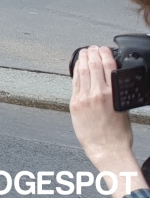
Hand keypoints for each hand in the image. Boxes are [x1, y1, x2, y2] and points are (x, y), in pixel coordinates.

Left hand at [70, 46, 147, 197]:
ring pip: (80, 72)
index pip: (107, 66)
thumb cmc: (118, 134)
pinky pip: (74, 84)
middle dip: (92, 53)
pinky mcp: (74, 105)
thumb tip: (110, 79)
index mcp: (111, 94)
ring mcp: (83, 98)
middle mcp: (96, 94)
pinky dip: (76, 73)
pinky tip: (77, 68)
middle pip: (92, 66)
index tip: (103, 48)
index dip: (104, 54)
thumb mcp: (123, 107)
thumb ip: (114, 91)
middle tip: (92, 48)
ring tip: (84, 53)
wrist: (106, 150)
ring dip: (82, 60)